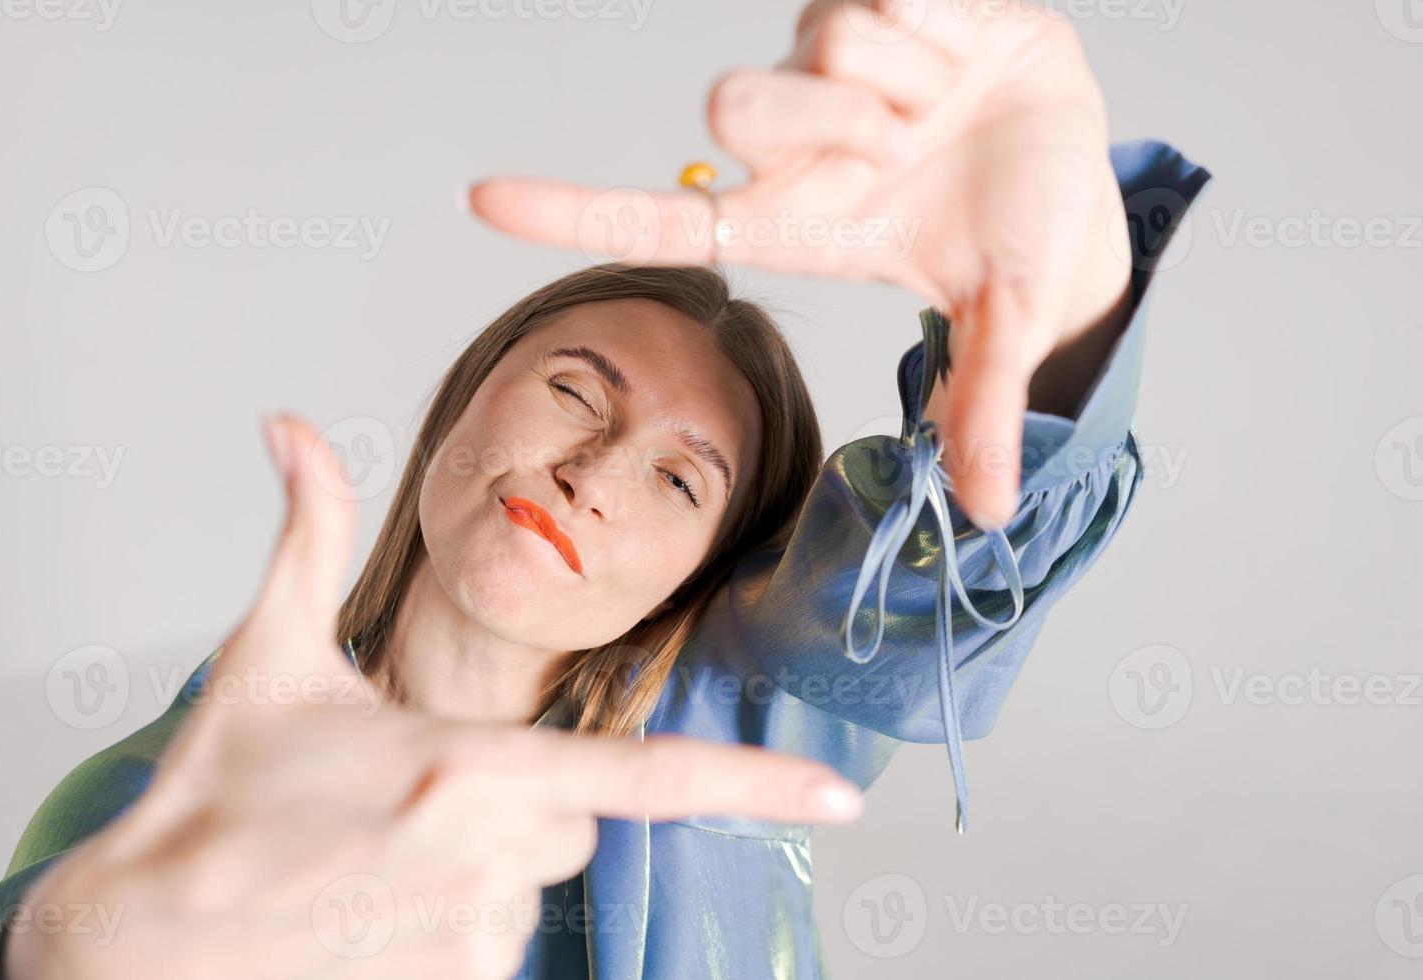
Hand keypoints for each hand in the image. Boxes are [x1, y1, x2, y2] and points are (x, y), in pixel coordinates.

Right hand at [4, 416, 862, 979]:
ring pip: (535, 885)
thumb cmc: (212, 796)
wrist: (139, 937)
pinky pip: (498, 945)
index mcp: (462, 767)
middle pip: (574, 820)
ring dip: (480, 864)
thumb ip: (305, 531)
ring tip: (375, 856)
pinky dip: (456, 921)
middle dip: (521, 802)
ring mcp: (469, 942)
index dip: (753, 784)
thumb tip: (287, 427)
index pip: (641, 776)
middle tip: (413, 794)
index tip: (841, 799)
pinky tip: (373, 909)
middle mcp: (483, 860)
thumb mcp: (267, 655)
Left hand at [464, 0, 1132, 526]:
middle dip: (826, 118)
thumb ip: (980, 400)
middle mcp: (795, 143)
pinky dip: (936, 20)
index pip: (656, 219)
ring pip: (814, 39)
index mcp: (797, 223)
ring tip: (947, 103)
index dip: (569, 210)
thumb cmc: (1024, 245)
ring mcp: (828, 65)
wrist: (1083, 166)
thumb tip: (990, 510)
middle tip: (903, 139)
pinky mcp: (878, 0)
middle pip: (731, 108)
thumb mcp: (1007, 318)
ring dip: (898, 74)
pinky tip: (961, 55)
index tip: (479, 200)